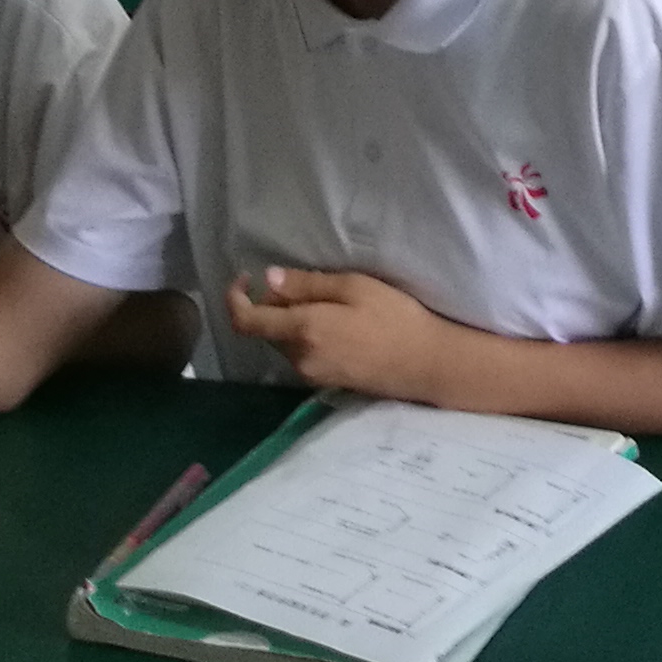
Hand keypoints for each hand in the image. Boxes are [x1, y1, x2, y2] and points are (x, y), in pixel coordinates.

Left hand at [225, 264, 453, 399]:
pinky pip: (302, 354)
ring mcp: (311, 374)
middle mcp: (299, 358)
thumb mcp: (354, 287)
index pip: (247, 321)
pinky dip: (306, 336)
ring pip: (284, 342)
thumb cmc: (394, 317)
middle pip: (267, 329)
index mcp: (303, 330)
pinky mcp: (324, 383)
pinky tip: (338, 326)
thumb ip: (308, 284)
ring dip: (292, 321)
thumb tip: (268, 280)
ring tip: (332, 304)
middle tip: (310, 284)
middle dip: (275, 304)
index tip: (244, 278)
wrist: (426, 364)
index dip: (235, 298)